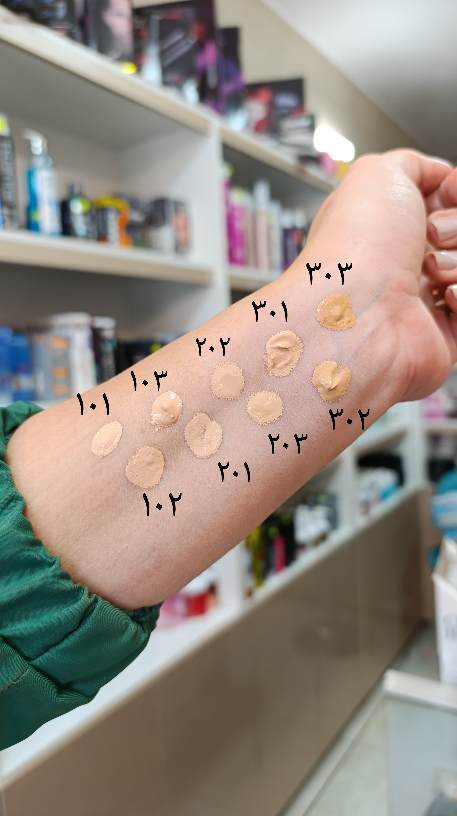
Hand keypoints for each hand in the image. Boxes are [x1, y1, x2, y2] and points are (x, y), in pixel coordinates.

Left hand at [306, 149, 456, 401]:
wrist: (356, 314)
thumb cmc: (359, 246)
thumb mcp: (380, 173)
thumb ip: (414, 165)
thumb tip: (441, 177)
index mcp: (388, 228)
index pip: (445, 202)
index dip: (453, 192)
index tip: (449, 192)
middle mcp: (404, 263)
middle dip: (456, 227)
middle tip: (430, 236)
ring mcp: (425, 302)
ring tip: (429, 273)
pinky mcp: (444, 338)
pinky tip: (443, 298)